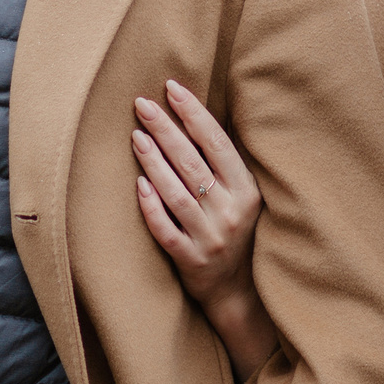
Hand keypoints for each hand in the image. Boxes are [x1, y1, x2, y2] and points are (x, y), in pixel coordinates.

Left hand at [132, 80, 259, 303]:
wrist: (238, 294)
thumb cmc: (236, 233)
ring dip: (154, 162)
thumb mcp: (244, 198)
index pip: (217, 144)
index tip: (172, 89)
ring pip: (177, 194)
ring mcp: (211, 238)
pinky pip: (167, 230)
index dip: (194, 114)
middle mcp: (231, 213)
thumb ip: (225, 166)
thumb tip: (193, 117)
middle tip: (142, 104)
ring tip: (136, 135)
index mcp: (247, 191)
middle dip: (166, 129)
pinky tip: (138, 184)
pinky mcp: (191, 260)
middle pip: (193, 163)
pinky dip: (152, 207)